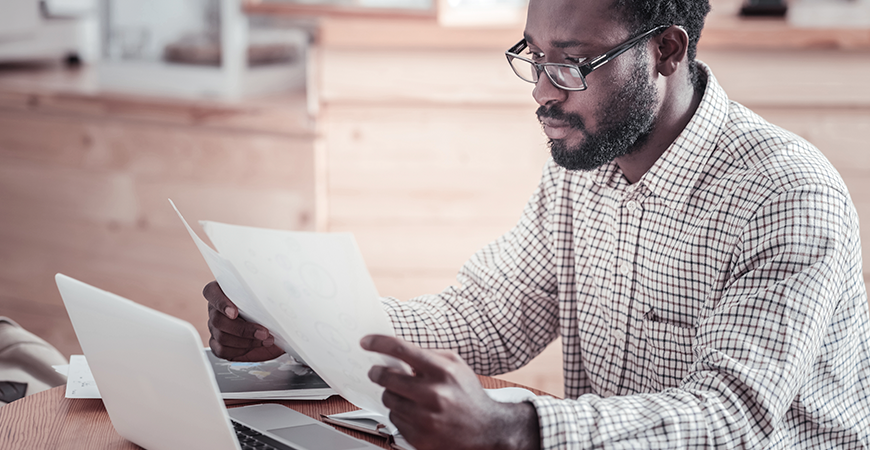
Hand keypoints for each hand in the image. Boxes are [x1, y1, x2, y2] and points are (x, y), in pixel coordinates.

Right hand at [203, 281, 284, 361]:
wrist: (273, 329)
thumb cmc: (269, 310)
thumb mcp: (269, 299)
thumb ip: (267, 294)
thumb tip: (280, 295)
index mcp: (223, 292)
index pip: (211, 292)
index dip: (221, 303)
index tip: (235, 312)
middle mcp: (216, 309)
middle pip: (218, 320)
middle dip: (243, 329)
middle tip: (263, 332)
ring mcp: (215, 327)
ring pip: (222, 337)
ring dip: (246, 341)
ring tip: (265, 339)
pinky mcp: (218, 343)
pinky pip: (222, 350)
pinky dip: (240, 350)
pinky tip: (254, 345)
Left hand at [361, 335, 540, 449]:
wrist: (487, 430)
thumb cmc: (469, 395)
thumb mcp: (456, 366)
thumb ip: (428, 354)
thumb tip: (396, 350)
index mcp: (443, 372)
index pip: (401, 350)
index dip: (378, 343)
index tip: (366, 342)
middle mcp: (433, 395)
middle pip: (386, 377)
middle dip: (377, 372)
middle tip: (377, 371)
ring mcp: (425, 418)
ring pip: (388, 399)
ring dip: (392, 394)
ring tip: (408, 395)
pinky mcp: (419, 437)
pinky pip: (394, 419)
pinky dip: (400, 413)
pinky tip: (415, 412)